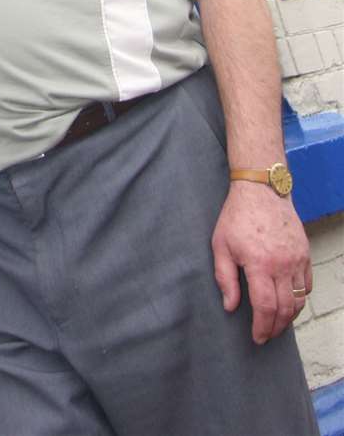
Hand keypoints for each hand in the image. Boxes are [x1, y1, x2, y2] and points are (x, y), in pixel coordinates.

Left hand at [211, 183, 312, 343]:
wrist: (261, 190)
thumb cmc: (237, 217)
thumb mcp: (221, 245)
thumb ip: (225, 278)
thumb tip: (230, 306)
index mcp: (259, 264)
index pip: (265, 307)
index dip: (262, 327)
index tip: (257, 338)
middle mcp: (282, 264)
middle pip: (285, 308)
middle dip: (276, 327)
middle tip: (266, 335)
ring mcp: (297, 259)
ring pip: (299, 300)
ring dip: (290, 316)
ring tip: (277, 323)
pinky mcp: (305, 254)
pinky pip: (307, 285)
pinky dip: (300, 298)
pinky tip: (289, 302)